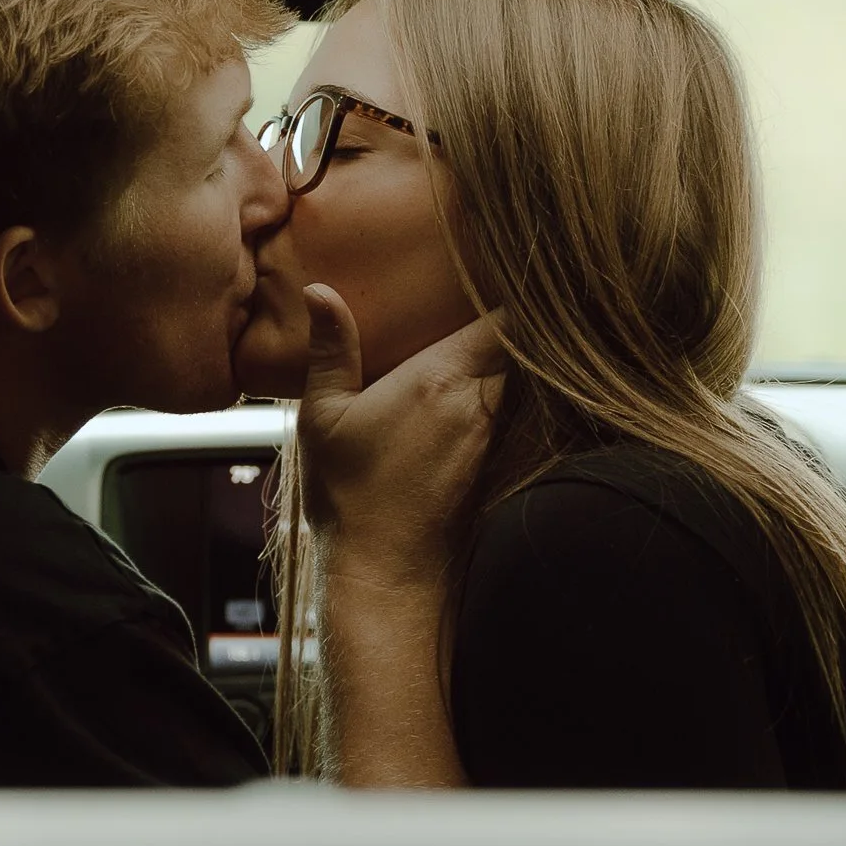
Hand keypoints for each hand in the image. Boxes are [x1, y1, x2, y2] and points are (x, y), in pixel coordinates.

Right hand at [294, 283, 505, 588]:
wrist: (386, 577)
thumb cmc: (349, 497)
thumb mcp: (323, 418)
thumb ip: (330, 350)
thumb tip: (321, 289)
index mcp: (443, 378)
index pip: (505, 318)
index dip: (514, 291)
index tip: (507, 268)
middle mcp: (483, 403)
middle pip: (523, 344)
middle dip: (517, 321)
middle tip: (502, 293)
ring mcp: (498, 436)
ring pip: (524, 379)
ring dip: (515, 358)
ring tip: (498, 334)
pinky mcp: (501, 464)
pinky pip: (519, 412)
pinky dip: (513, 394)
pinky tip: (488, 391)